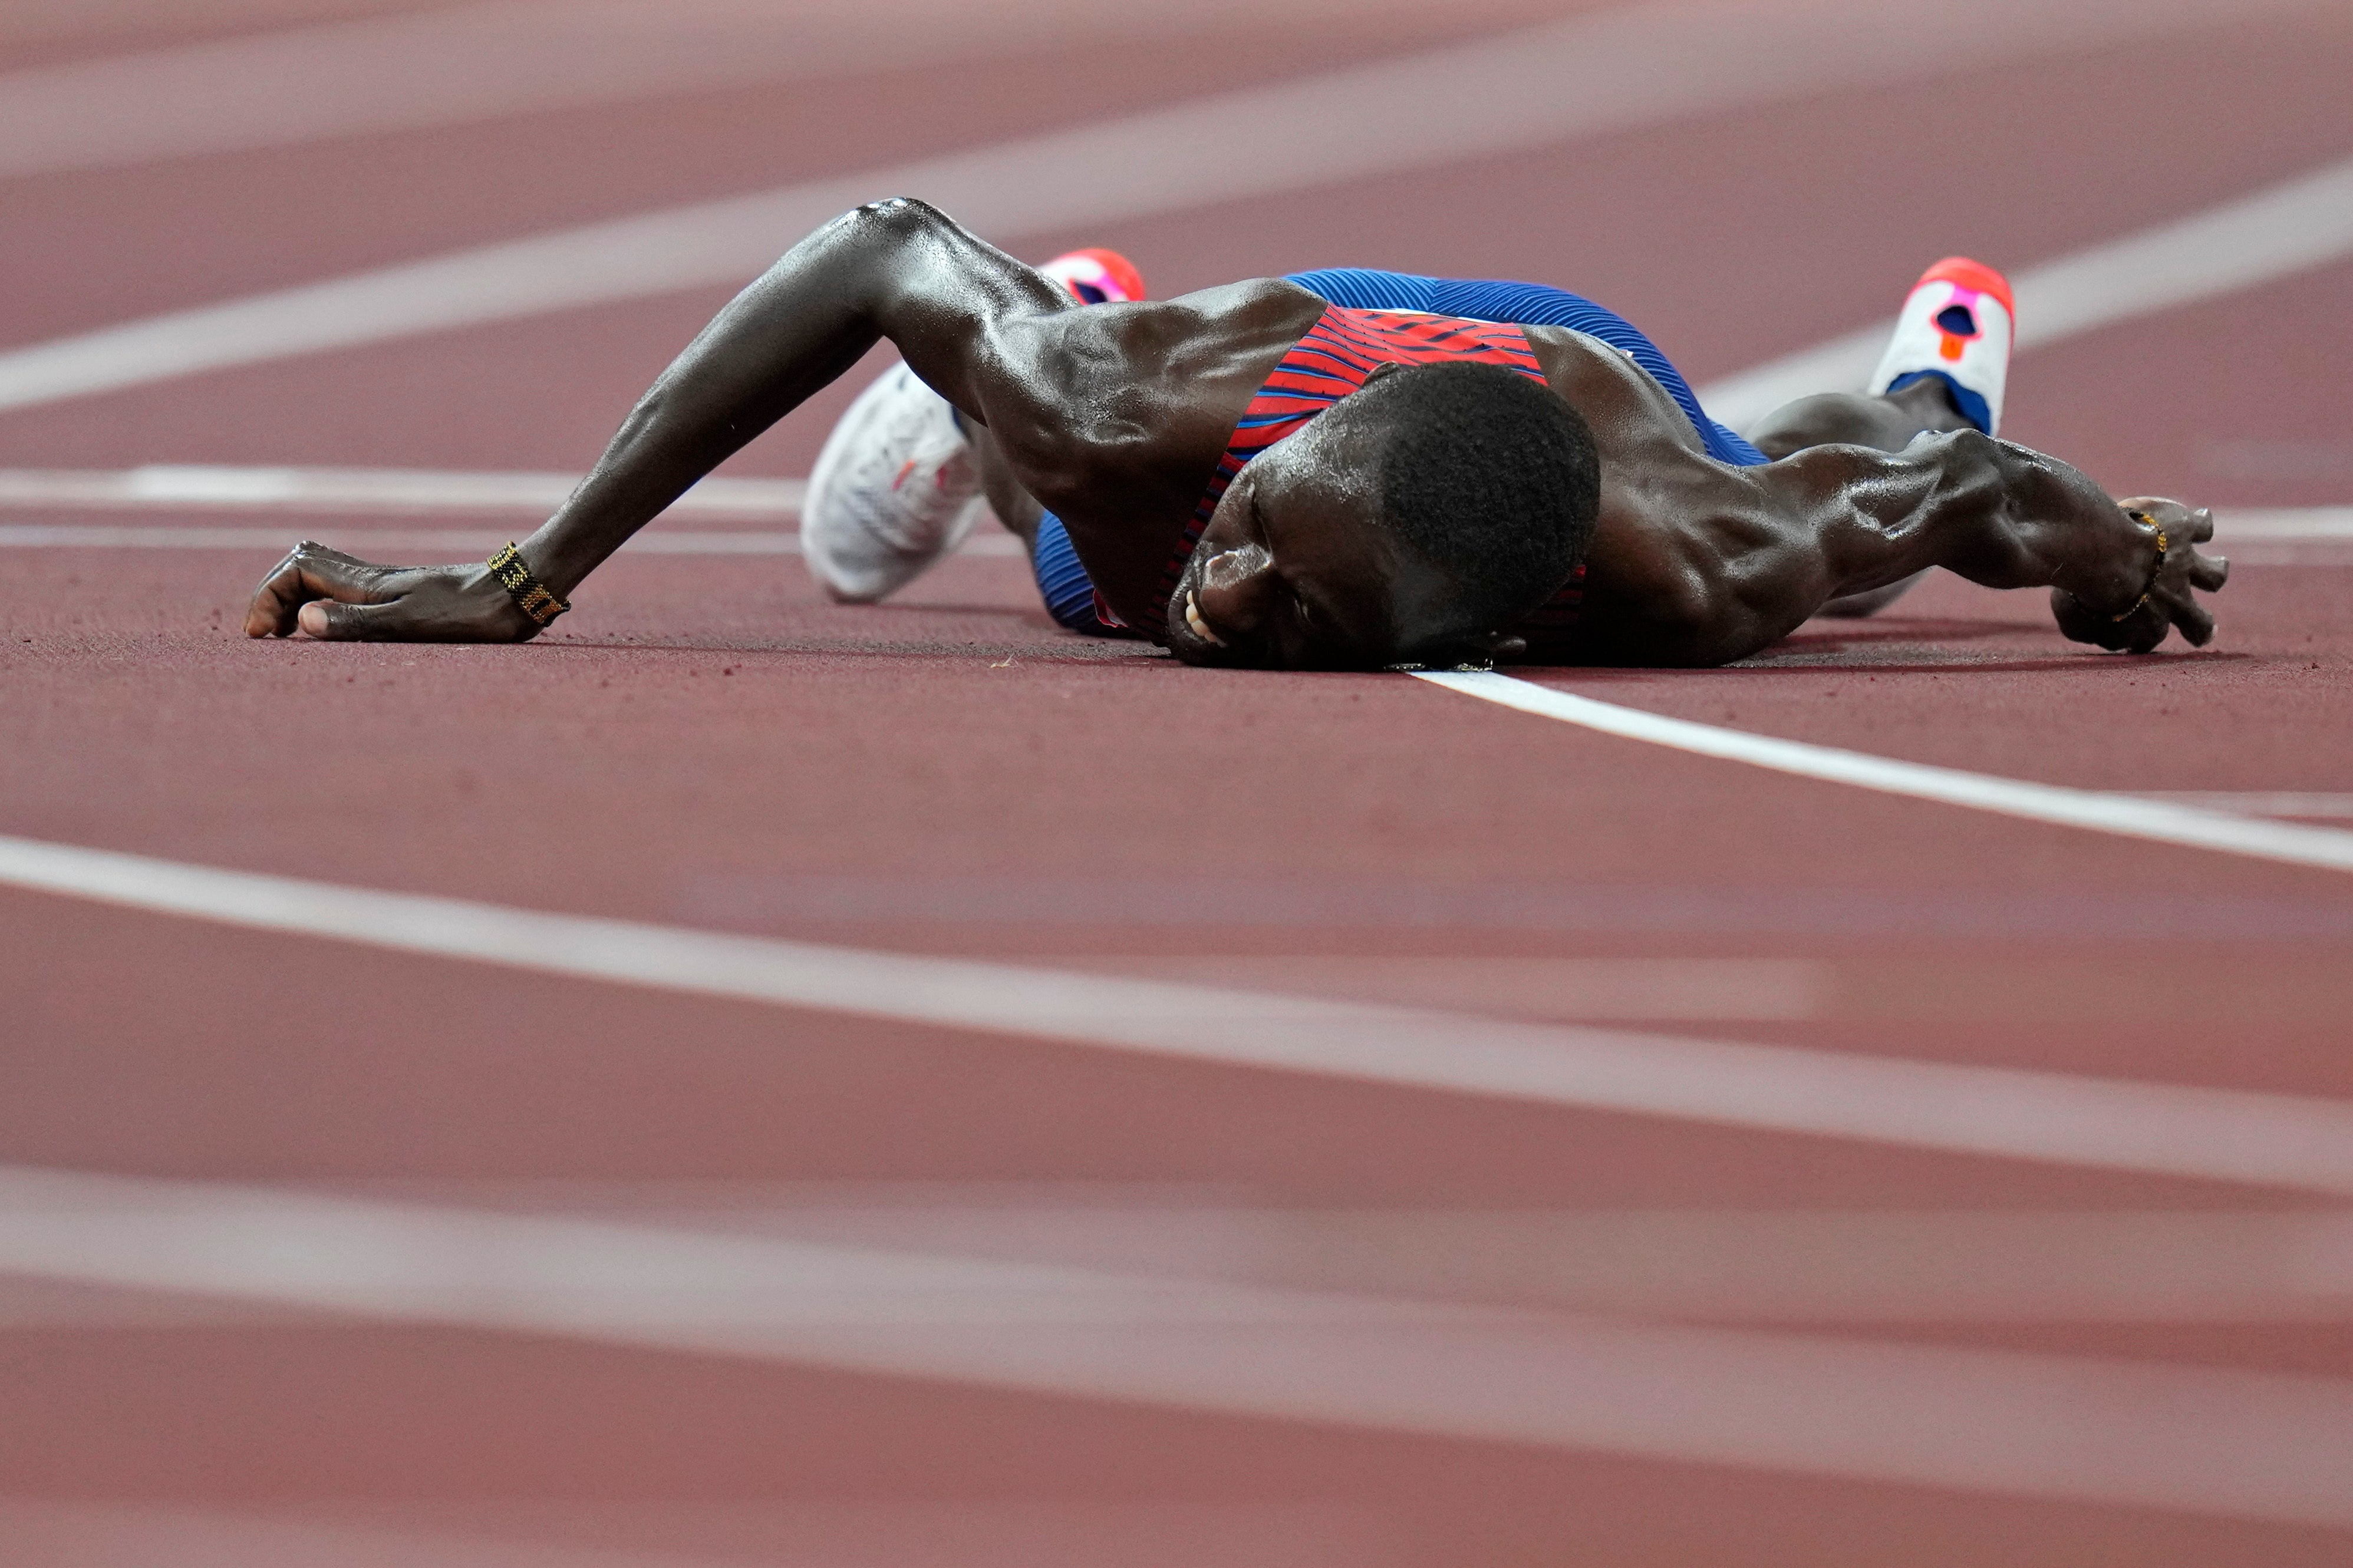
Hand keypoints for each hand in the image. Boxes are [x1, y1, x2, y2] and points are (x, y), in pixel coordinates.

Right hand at [243, 541, 545, 641]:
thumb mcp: (411, 624)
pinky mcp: (405, 592)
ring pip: (322, 573)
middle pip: (301, 565)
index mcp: (366, 583)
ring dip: (295, 596)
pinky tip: (333, 626)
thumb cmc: (471, 615)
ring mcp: (387, 583)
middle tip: (266, 634)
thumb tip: (302, 619)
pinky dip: (323, 601)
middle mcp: (371, 578)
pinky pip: (346, 587)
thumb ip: (357, 622)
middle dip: (273, 594)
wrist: (518, 593)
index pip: (295, 571)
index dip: (267, 597)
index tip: (260, 635)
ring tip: (287, 631)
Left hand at [2050, 498, 2227, 653]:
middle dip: (2202, 626)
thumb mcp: (2071, 620)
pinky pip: (2202, 526)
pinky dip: (2202, 522)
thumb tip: (2085, 630)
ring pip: (2213, 575)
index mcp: (2148, 625)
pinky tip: (2200, 518)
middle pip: (2198, 621)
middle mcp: (2175, 599)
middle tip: (2205, 631)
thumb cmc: (2083, 589)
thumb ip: (2083, 628)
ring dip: (2216, 571)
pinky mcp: (2185, 531)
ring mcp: (2184, 564)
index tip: (2137, 636)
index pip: (2150, 638)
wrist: (2102, 552)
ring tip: (2219, 567)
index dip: (2143, 637)